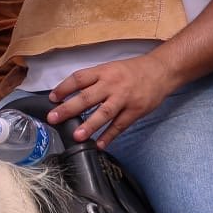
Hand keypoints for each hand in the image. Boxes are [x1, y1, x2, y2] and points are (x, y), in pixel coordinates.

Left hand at [46, 55, 179, 148]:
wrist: (161, 71)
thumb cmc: (132, 70)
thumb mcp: (111, 68)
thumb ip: (94, 80)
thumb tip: (70, 94)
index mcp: (104, 71)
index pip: (79, 78)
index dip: (64, 88)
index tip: (51, 98)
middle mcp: (112, 84)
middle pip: (87, 97)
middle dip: (68, 108)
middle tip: (53, 118)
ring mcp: (124, 98)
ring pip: (104, 112)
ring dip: (89, 125)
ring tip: (76, 136)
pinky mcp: (135, 110)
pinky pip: (120, 125)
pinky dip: (109, 136)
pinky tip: (99, 144)